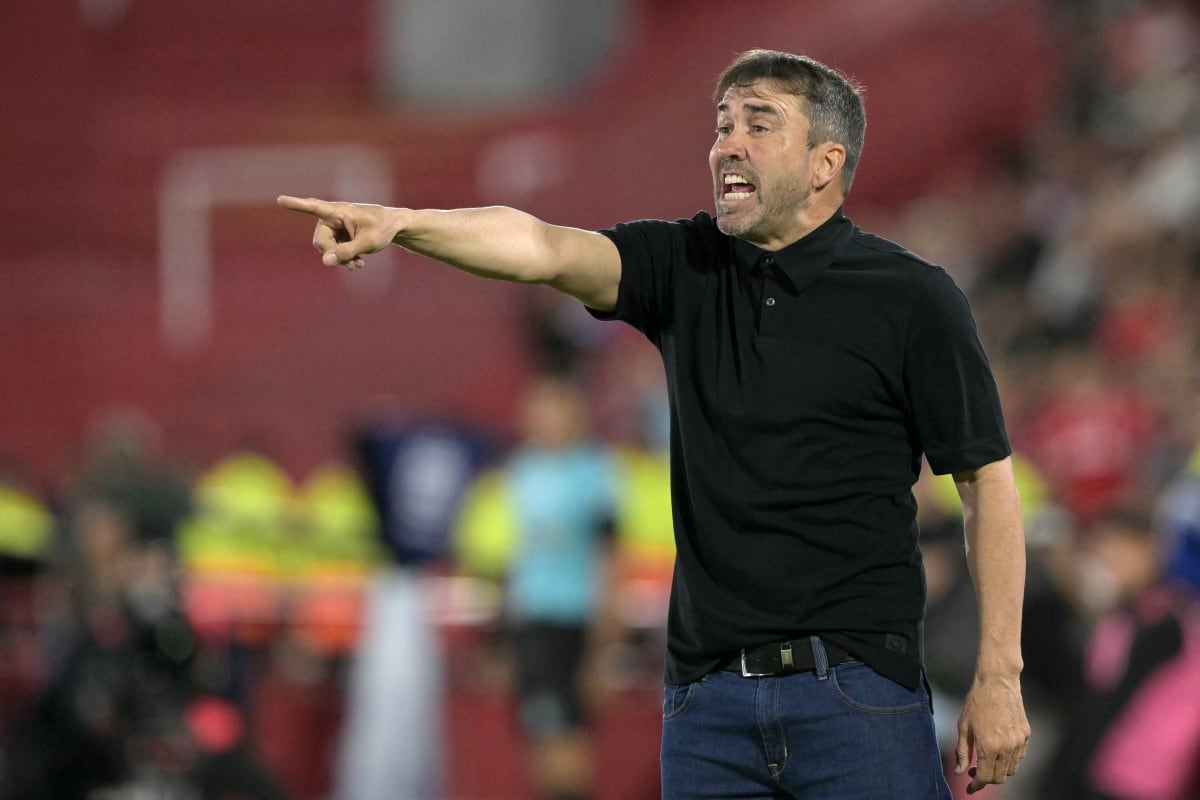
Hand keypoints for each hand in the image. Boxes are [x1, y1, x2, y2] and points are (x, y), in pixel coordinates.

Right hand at [277, 195, 398, 268]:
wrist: (392, 227)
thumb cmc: (382, 229)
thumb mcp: (368, 243)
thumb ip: (347, 252)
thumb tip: (325, 261)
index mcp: (339, 211)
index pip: (314, 207)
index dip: (297, 205)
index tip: (280, 200)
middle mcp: (332, 217)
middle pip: (320, 241)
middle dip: (334, 254)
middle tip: (353, 264)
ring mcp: (334, 227)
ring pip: (326, 249)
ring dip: (340, 259)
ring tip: (359, 265)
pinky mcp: (337, 236)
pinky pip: (332, 252)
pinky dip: (343, 259)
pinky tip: (358, 264)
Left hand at [954, 673, 1029, 793]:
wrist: (997, 682)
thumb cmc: (976, 702)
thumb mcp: (963, 727)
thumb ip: (962, 752)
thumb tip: (959, 771)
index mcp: (989, 747)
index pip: (985, 777)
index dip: (976, 785)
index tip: (970, 787)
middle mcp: (1007, 748)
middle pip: (1000, 777)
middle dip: (987, 779)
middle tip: (975, 771)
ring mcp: (1019, 742)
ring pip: (1011, 769)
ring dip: (999, 770)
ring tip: (987, 760)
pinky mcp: (1026, 735)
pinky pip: (1020, 756)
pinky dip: (1010, 759)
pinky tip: (999, 750)